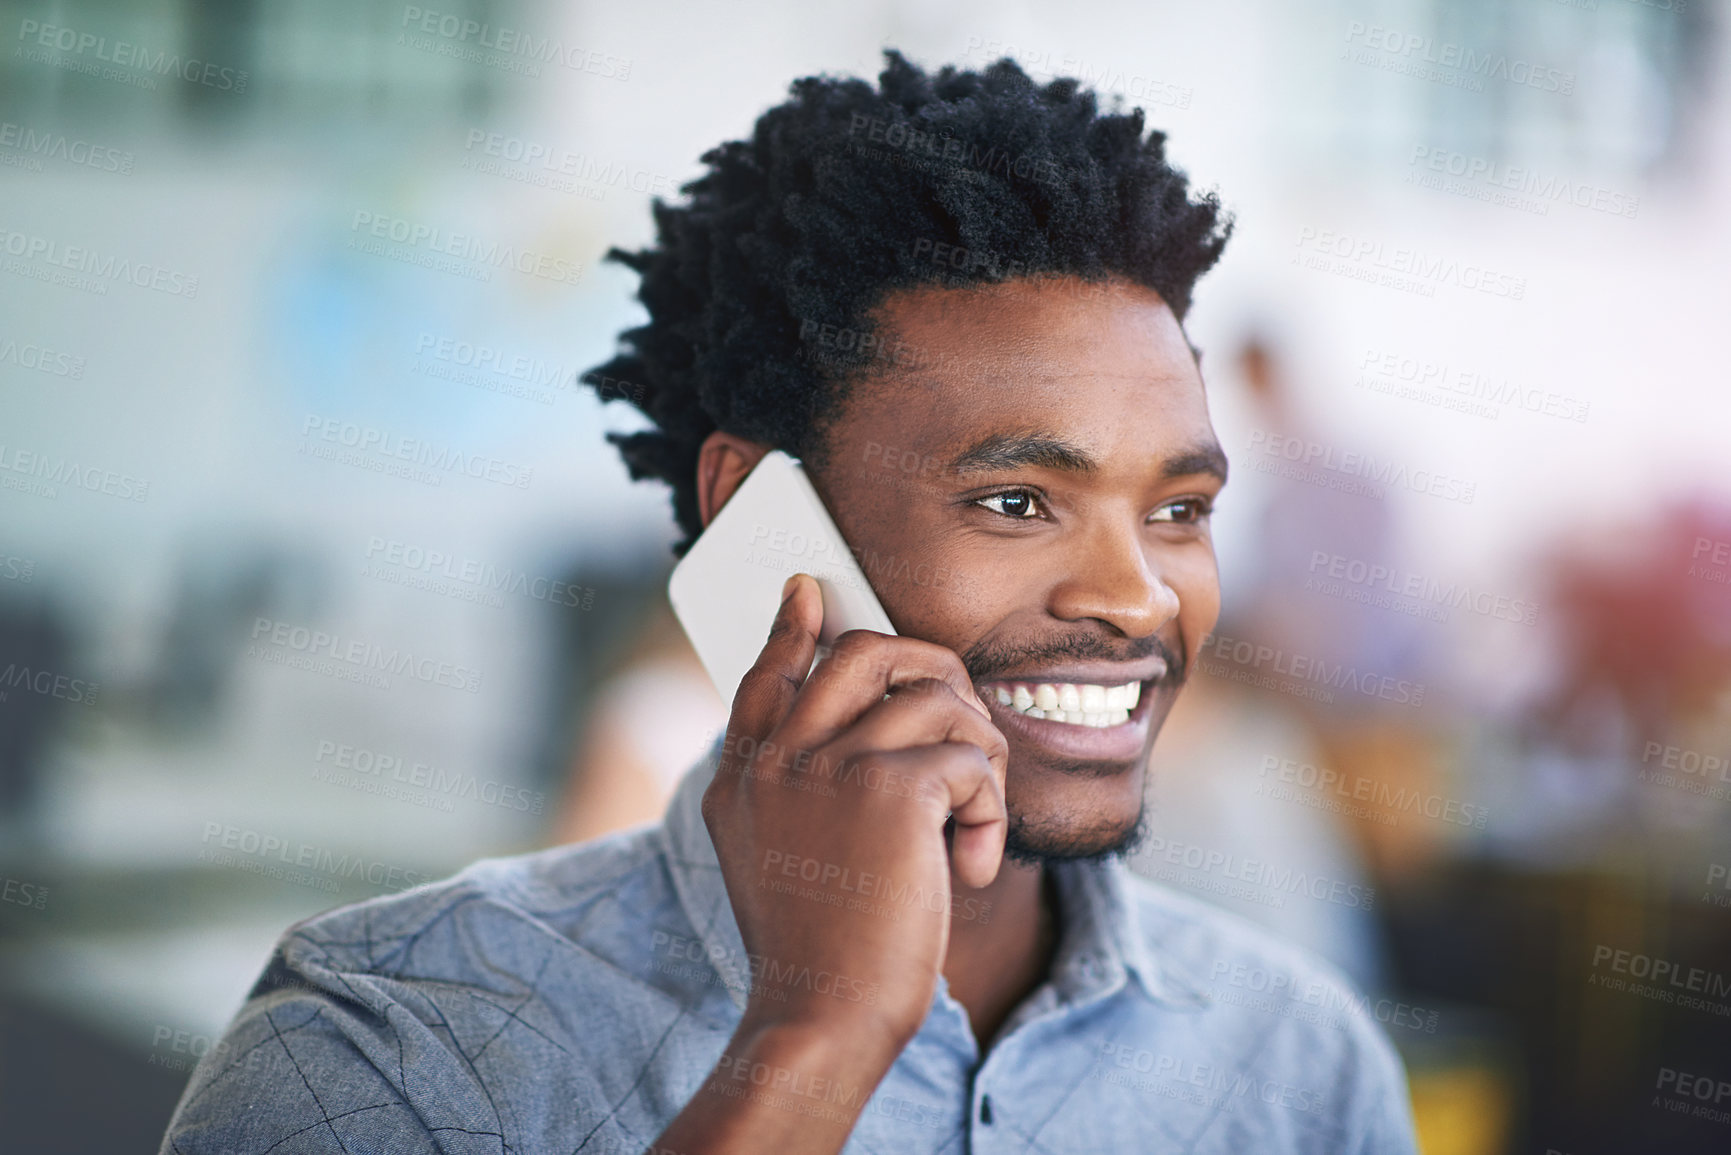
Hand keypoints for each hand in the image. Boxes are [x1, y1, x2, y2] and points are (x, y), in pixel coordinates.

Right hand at [702, 572, 1008, 1060]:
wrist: (821, 1017)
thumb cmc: (815, 952)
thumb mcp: (770, 860)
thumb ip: (788, 788)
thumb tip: (846, 724)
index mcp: (745, 777)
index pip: (767, 673)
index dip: (792, 627)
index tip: (808, 590)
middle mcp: (778, 758)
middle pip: (863, 650)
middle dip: (932, 668)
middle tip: (959, 724)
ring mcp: (830, 765)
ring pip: (937, 697)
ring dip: (979, 757)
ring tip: (971, 823)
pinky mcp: (891, 789)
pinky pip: (971, 757)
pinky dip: (990, 812)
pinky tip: (971, 866)